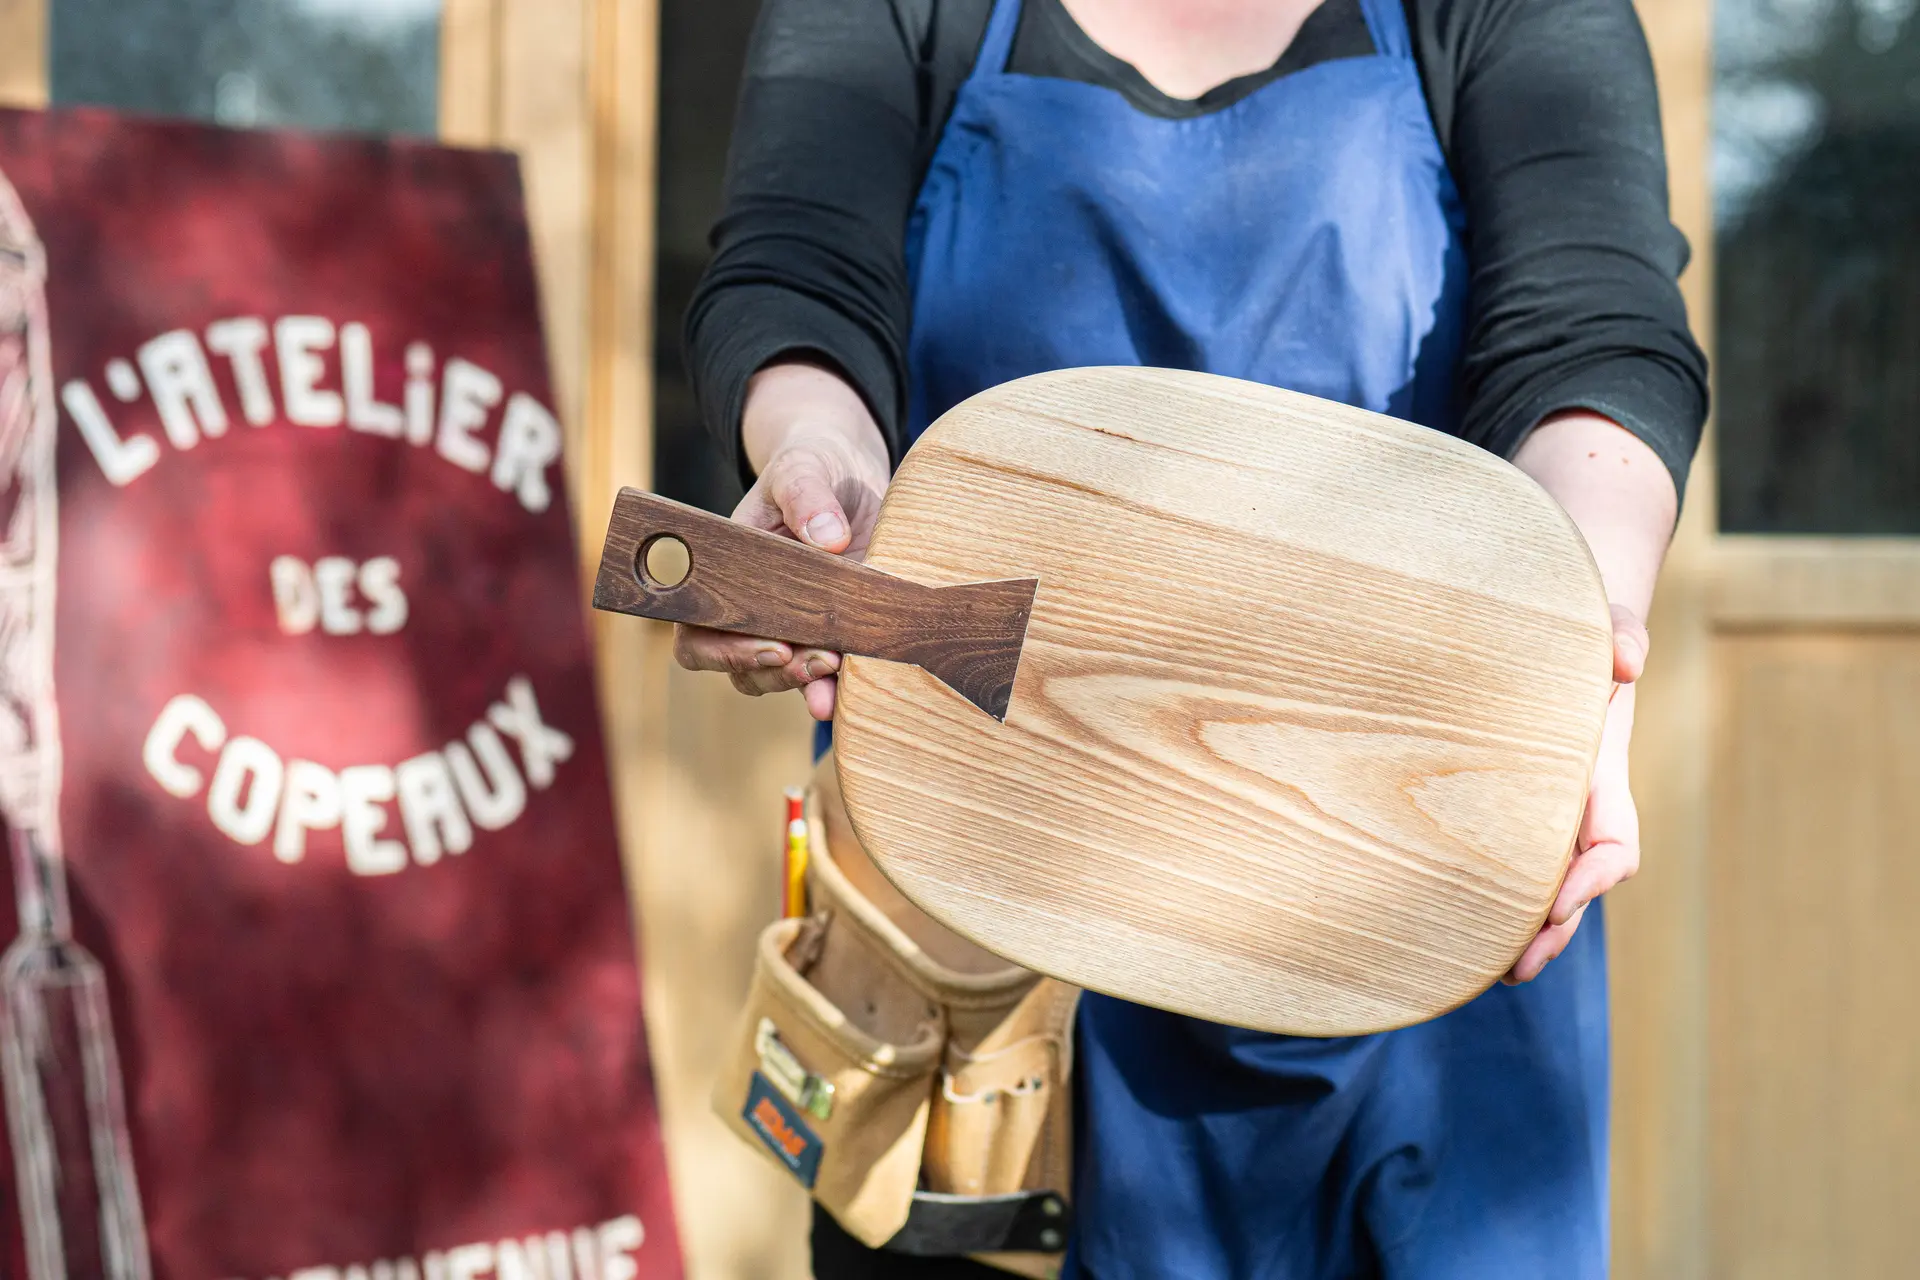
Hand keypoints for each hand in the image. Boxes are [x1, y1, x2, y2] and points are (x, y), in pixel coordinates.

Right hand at [671, 362, 888, 720]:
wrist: (848, 473)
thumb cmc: (810, 466)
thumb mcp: (803, 467)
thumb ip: (807, 494)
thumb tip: (827, 536)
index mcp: (725, 571)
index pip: (698, 630)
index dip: (723, 650)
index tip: (772, 645)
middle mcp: (752, 606)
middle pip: (739, 667)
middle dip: (774, 672)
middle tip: (819, 661)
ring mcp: (793, 623)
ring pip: (778, 676)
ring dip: (805, 683)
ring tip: (838, 671)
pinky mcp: (832, 629)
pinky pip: (824, 671)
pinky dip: (837, 684)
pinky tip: (857, 686)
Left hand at [1504, 604, 1647, 983]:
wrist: (1550, 631)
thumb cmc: (1581, 633)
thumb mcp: (1604, 625)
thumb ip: (1622, 636)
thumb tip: (1625, 661)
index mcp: (1601, 781)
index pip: (1614, 848)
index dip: (1593, 879)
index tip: (1559, 901)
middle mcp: (1574, 810)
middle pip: (1576, 890)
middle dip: (1553, 931)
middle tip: (1518, 966)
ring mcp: (1537, 816)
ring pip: (1536, 889)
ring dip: (1519, 931)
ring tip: (1489, 970)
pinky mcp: (1494, 812)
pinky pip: (1495, 863)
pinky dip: (1483, 897)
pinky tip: (1447, 927)